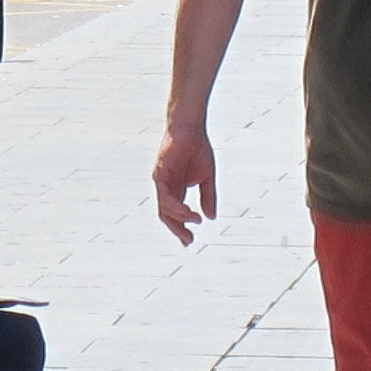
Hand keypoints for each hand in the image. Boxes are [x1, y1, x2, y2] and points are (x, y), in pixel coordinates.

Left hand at [153, 121, 218, 242]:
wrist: (190, 129)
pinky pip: (164, 197)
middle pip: (167, 216)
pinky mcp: (159, 176)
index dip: (182, 228)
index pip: (176, 214)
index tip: (190, 241)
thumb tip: (211, 218)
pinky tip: (186, 212)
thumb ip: (207, 197)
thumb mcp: (207, 178)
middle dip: (177, 229)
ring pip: (164, 209)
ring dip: (179, 219)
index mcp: (177, 190)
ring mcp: (161, 183)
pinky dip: (175, 207)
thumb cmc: (197, 149)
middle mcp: (167, 189)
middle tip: (188, 241)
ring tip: (193, 223)